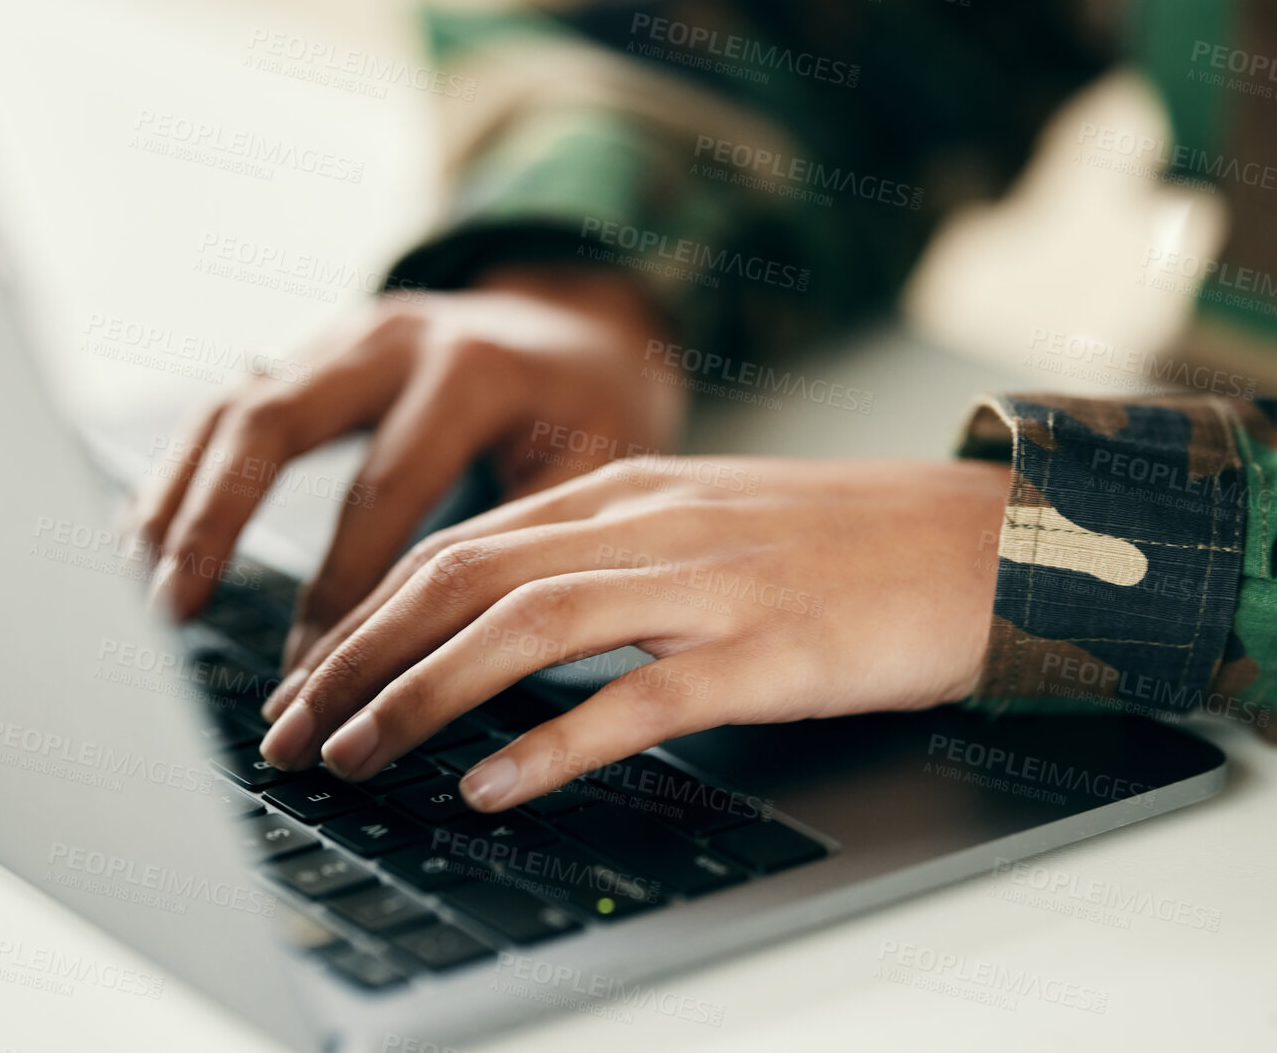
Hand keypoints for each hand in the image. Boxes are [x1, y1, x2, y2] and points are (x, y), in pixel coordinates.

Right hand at [128, 266, 685, 669]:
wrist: (583, 319)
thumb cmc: (594, 405)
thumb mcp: (600, 465)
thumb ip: (529, 543)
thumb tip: (459, 661)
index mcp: (472, 371)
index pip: (382, 492)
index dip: (340, 591)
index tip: (311, 676)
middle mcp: (393, 339)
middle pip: (271, 423)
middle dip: (212, 522)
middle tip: (169, 611)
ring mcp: (344, 336)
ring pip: (231, 407)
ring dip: (177, 496)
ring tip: (138, 583)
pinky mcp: (316, 352)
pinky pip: (230, 406)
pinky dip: (186, 471)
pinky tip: (150, 533)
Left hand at [258, 456, 1010, 811]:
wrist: (987, 539)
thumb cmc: (845, 542)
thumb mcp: (705, 523)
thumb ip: (605, 558)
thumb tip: (500, 622)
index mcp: (626, 491)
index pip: (457, 546)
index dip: (362, 617)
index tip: (302, 681)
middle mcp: (651, 524)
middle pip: (463, 578)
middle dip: (355, 658)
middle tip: (289, 733)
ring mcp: (710, 583)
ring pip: (528, 627)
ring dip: (421, 696)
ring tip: (354, 758)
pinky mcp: (770, 650)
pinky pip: (641, 697)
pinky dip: (553, 744)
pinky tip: (491, 786)